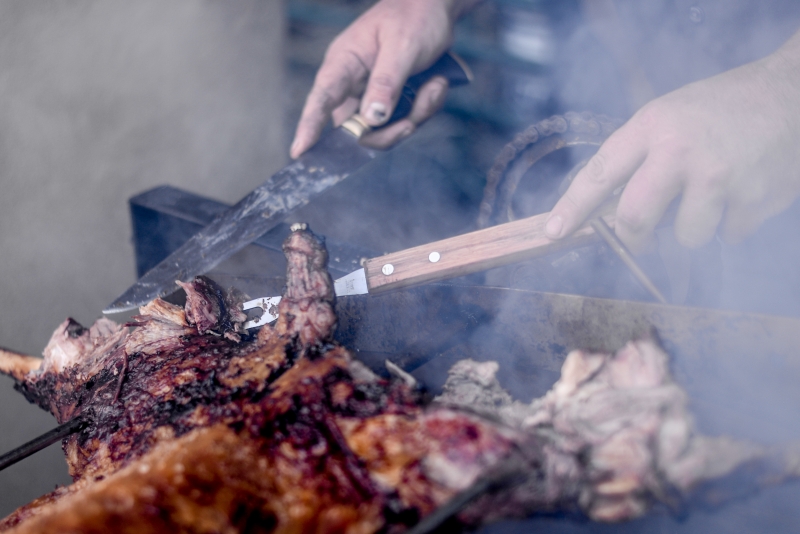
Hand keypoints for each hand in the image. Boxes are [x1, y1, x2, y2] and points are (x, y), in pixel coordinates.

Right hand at [290, 0, 476, 158]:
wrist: (437, 10)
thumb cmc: (413, 18)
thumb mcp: (402, 46)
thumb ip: (386, 81)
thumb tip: (371, 119)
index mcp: (344, 63)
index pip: (321, 98)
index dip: (309, 126)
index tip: (299, 151)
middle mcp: (354, 85)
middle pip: (358, 129)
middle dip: (389, 131)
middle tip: (413, 120)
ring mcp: (374, 96)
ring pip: (387, 130)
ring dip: (416, 113)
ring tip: (435, 84)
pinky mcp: (393, 103)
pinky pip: (407, 121)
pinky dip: (426, 107)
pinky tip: (437, 83)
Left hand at [545, 30, 799, 253]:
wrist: (793, 93)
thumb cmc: (721, 108)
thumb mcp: (669, 115)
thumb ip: (639, 157)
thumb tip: (604, 210)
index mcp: (653, 126)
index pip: (599, 173)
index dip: (572, 208)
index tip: (552, 232)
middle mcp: (681, 152)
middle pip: (635, 220)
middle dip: (634, 237)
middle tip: (642, 236)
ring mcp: (720, 177)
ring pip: (685, 237)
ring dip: (695, 227)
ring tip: (713, 194)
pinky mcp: (754, 199)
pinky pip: (729, 235)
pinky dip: (733, 221)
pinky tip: (745, 190)